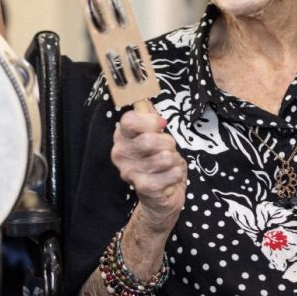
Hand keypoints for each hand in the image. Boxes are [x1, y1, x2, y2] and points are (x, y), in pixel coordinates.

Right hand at [111, 105, 186, 232]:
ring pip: (164, 157)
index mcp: (122, 136)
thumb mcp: (155, 134)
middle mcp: (119, 153)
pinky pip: (169, 174)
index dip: (150, 121)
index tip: (162, 124)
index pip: (129, 120)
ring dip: (174, 160)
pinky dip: (177, 173)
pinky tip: (172, 176)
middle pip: (150, 139)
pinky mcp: (142, 187)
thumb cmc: (158, 161)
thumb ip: (149, 116)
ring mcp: (128, 172)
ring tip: (168, 165)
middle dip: (168, 143)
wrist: (160, 197)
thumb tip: (143, 98)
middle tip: (168, 150)